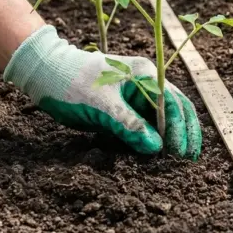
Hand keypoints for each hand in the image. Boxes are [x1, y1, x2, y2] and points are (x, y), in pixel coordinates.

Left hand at [3, 25, 200, 158]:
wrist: (44, 72)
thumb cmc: (71, 81)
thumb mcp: (101, 105)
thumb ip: (129, 125)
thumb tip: (156, 147)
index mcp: (146, 75)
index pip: (173, 104)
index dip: (180, 129)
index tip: (179, 153)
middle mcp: (146, 83)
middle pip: (176, 109)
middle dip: (185, 133)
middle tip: (189, 159)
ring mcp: (136, 95)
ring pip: (162, 118)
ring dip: (171, 137)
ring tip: (178, 159)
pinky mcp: (124, 107)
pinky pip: (144, 124)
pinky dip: (153, 138)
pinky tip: (157, 153)